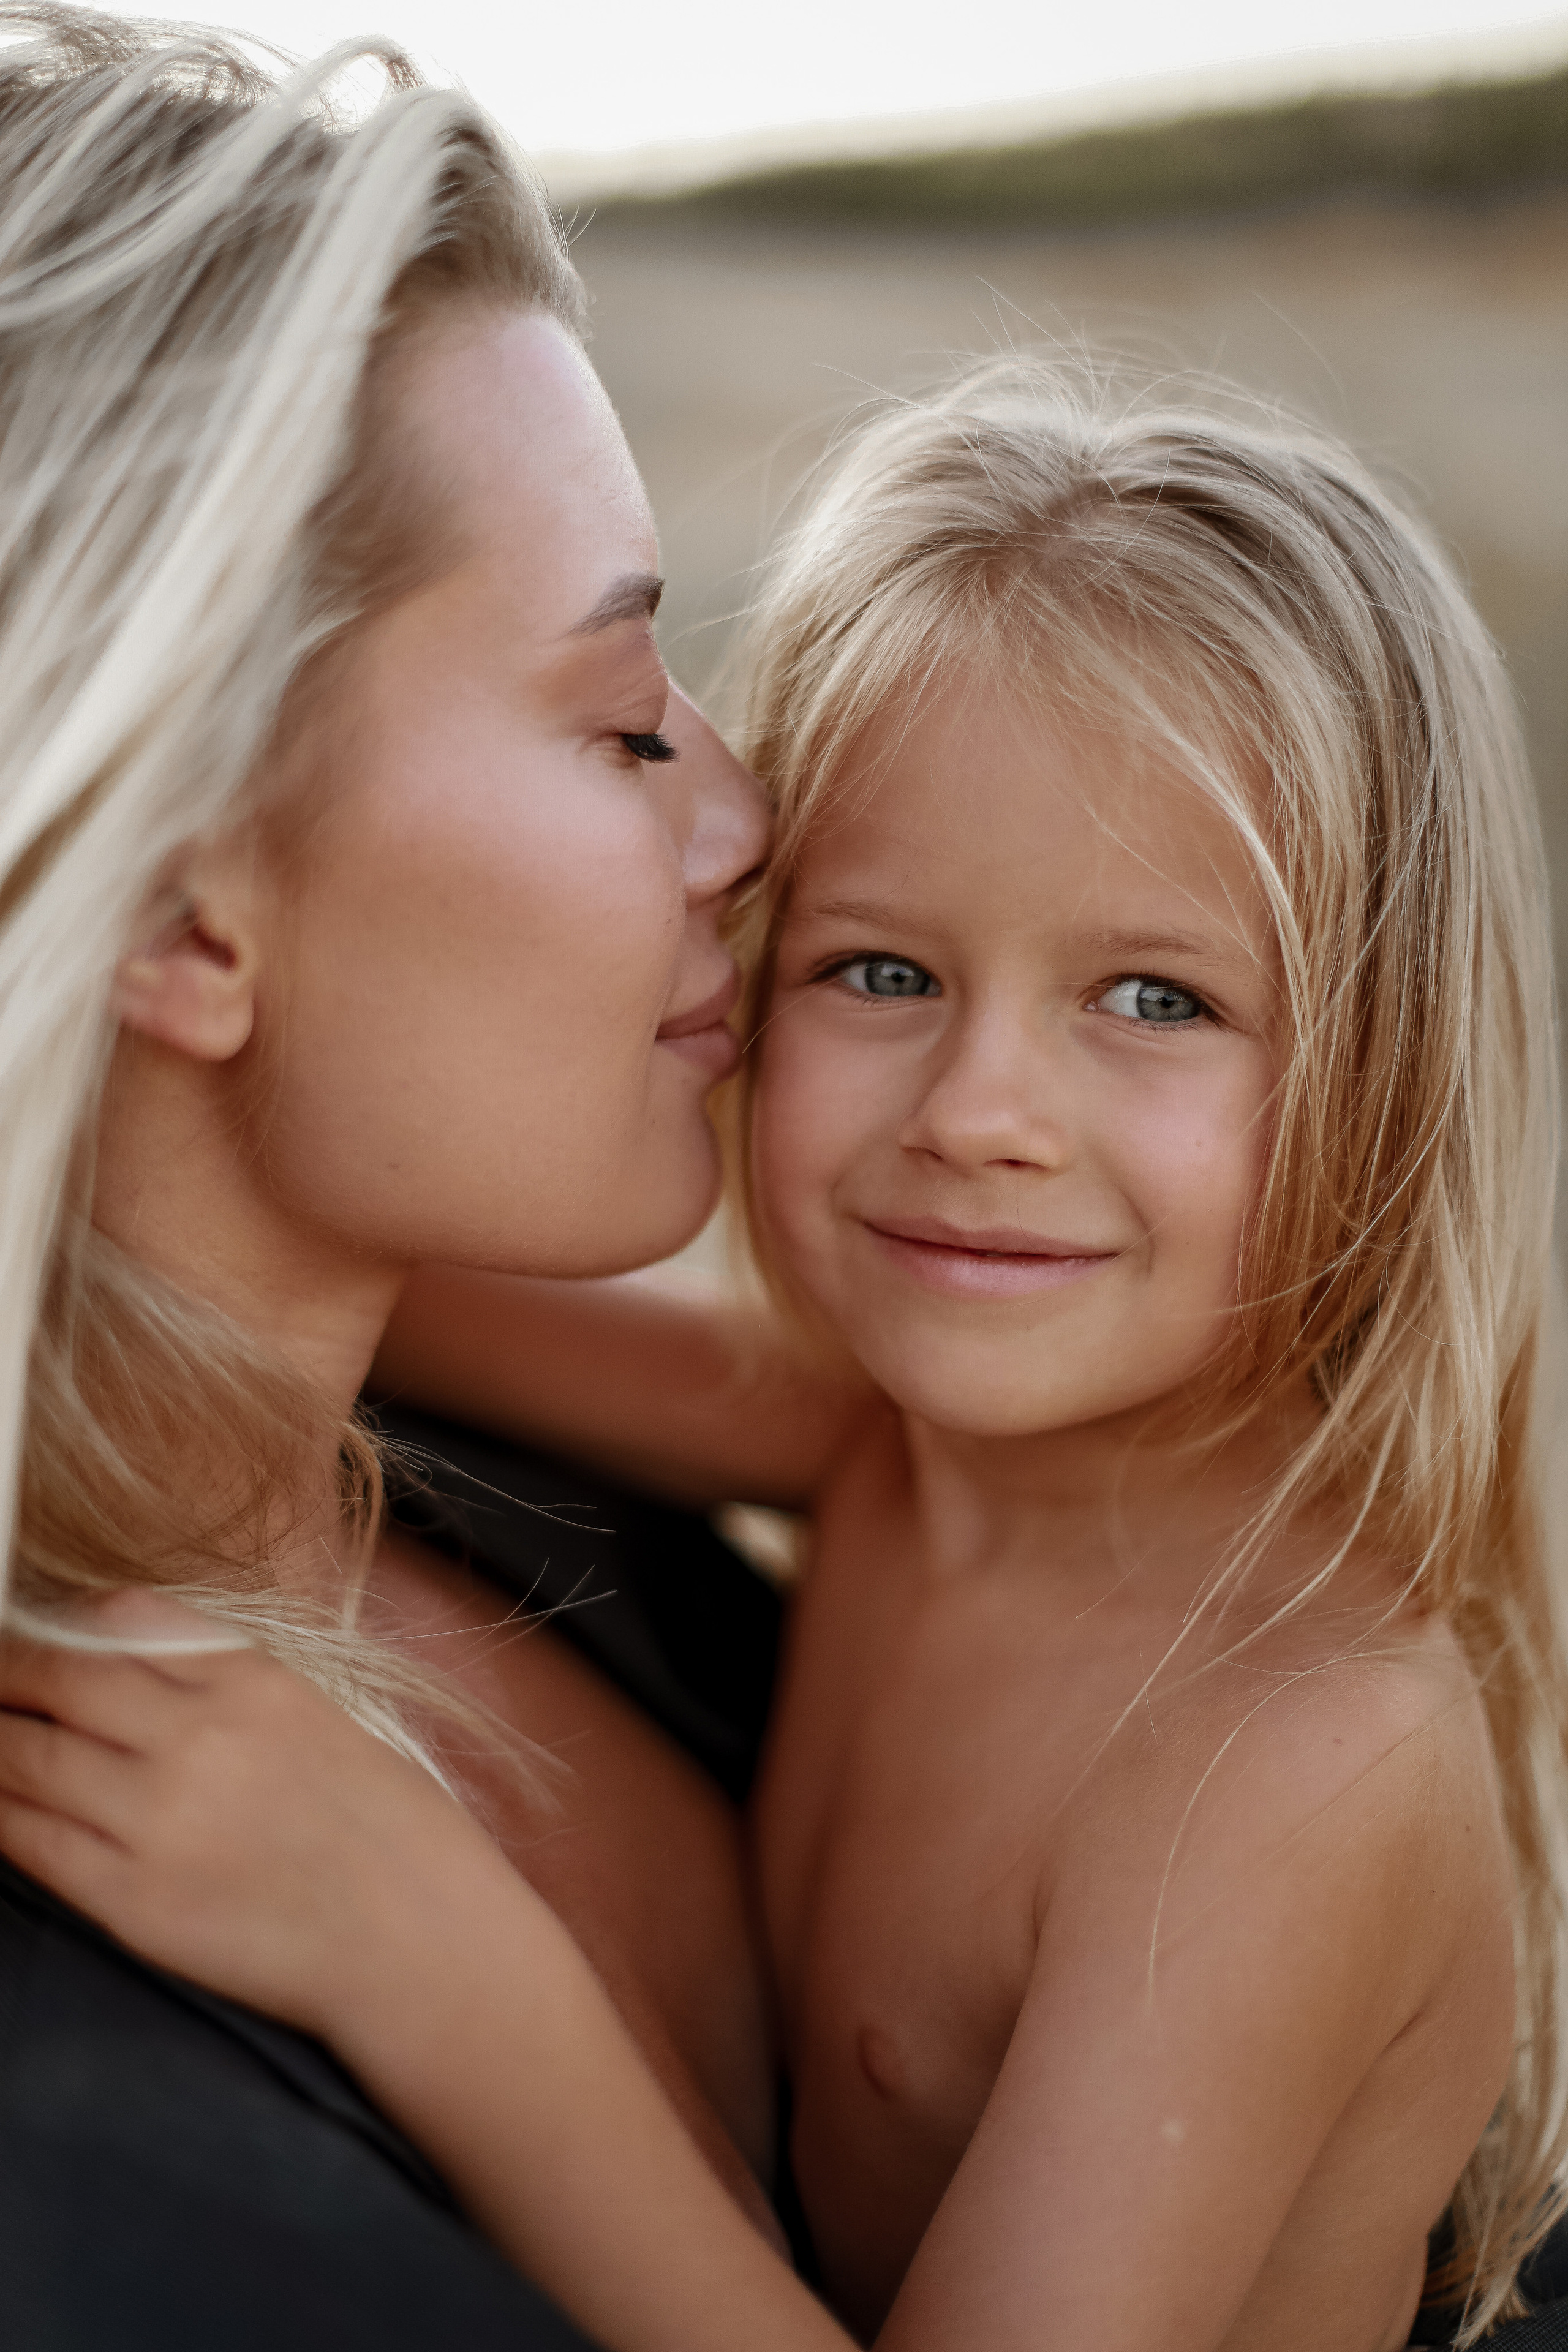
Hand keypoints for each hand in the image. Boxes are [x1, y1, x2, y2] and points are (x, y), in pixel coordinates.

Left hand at [0, 1589, 506, 2035]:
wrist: (421, 1938)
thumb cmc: (388, 1832)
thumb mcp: (317, 1718)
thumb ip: (227, 1686)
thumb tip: (133, 1671)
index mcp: (249, 1680)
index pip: (117, 1620)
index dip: (53, 1628)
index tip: (29, 1640)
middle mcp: (195, 1734)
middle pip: (55, 1678)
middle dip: (5, 1675)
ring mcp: (157, 1817)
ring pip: (23, 1757)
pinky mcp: (131, 1899)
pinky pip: (29, 1842)